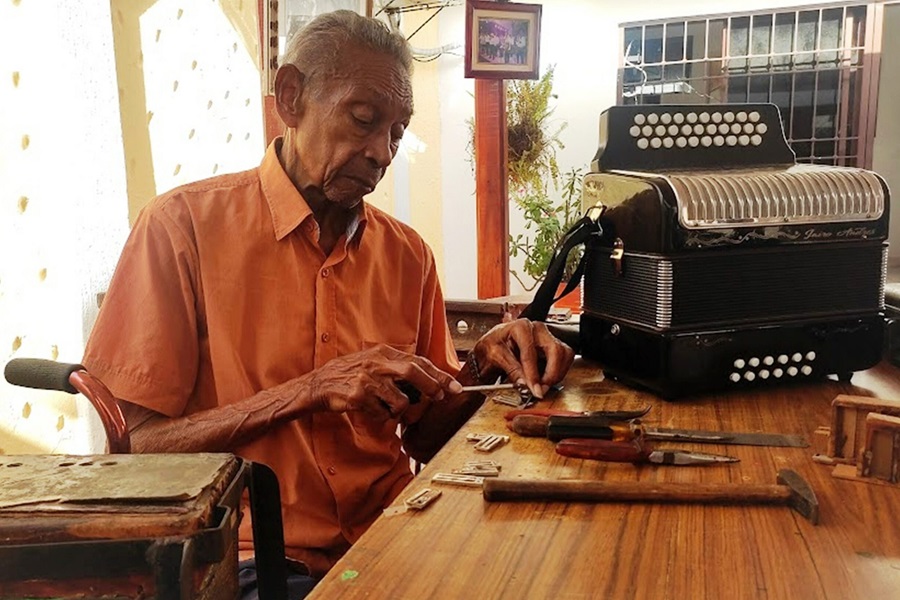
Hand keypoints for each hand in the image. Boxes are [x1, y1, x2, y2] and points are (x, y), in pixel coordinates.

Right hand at [304, 344, 461, 420]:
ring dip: (400, 410)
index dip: (439, 374)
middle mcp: (376, 363)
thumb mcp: (373, 362)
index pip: (418, 361)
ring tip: (388, 407)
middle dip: (432, 387)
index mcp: (383, 353)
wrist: (319, 384)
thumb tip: (428, 381)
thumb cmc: (349, 374)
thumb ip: (396, 368)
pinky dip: (381, 416)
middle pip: (413, 372)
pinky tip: (371, 410)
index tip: (454, 386)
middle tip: (440, 397)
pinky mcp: (359, 396)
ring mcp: (367, 380)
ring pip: (400, 400)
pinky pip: (382, 413)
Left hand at [470, 319, 574, 398]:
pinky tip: (547, 379)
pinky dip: (559, 371)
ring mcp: (546, 336)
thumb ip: (511, 369)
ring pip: (564, 354)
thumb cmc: (492, 345)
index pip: (531, 352)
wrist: (493, 345)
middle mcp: (537, 329)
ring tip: (543, 386)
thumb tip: (524, 383)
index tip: (534, 388)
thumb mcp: (495, 356)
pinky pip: (565, 358)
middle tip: (542, 389)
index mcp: (521, 327)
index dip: (533, 373)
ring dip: (557, 373)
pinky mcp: (552, 345)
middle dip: (551, 373)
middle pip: (555, 350)